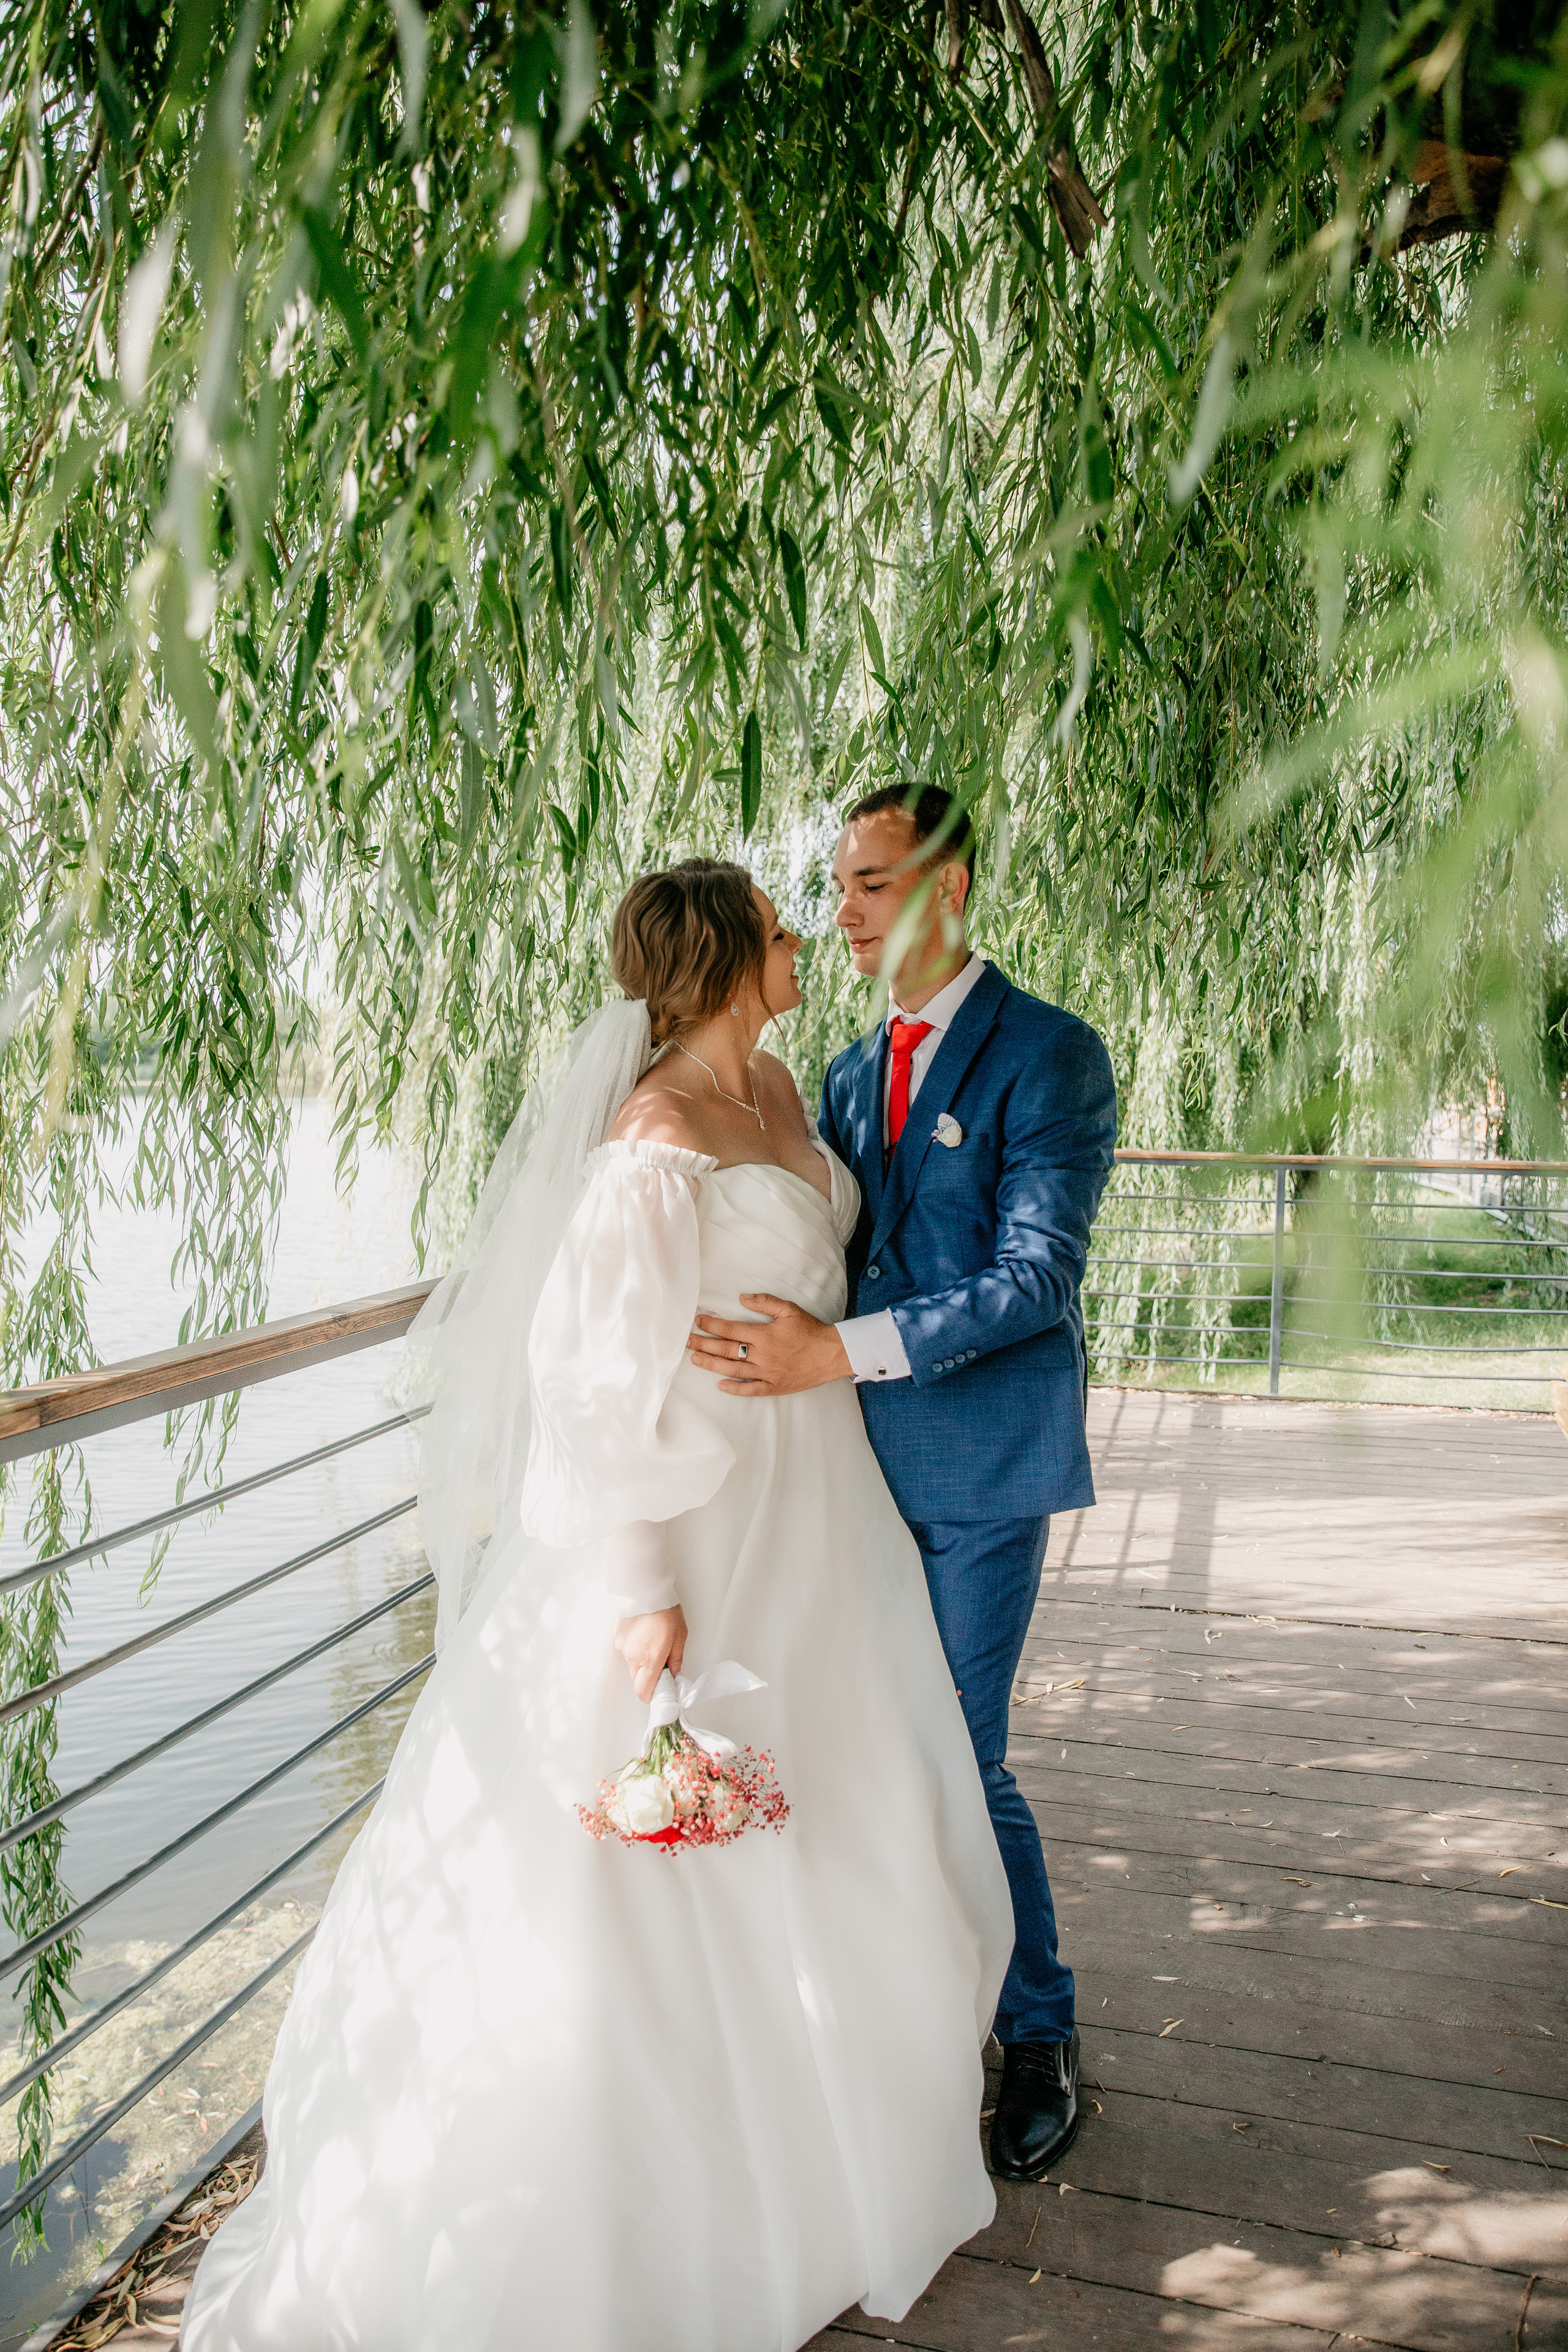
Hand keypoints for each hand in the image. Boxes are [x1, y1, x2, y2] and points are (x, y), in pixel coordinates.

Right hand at [614, 1605, 687, 1701]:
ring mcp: (622, 1647)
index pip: (644, 1691)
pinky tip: (642, 1632)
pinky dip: (634, 1647)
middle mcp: (633, 1656)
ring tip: (652, 1640)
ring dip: (641, 1660)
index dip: (651, 1695)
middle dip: (649, 1676)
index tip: (660, 1691)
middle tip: (661, 1661)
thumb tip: (673, 1673)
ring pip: (631, 1664)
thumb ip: (676, 1659)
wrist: (644, 1588)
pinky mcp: (617, 1637)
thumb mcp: (679, 1636)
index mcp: (651, 1659)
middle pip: (638, 1679)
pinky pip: (626, 1650)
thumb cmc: (664, 1609)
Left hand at [689, 1294, 852, 1395]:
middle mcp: (762, 1355)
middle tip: (686, 1341)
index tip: (697, 1321)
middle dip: (703, 1344)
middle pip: (726, 1350)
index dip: (711, 1325)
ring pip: (733, 1370)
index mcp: (764, 1335)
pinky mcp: (774, 1386)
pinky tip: (720, 1385)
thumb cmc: (811, 1330)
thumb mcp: (789, 1310)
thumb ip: (765, 1302)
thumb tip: (742, 1298)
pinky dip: (735, 1388)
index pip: (730, 1329)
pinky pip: (750, 1389)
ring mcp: (767, 1373)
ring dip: (711, 1364)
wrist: (832, 1354)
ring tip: (695, 1359)